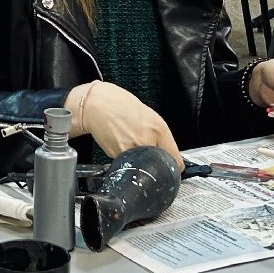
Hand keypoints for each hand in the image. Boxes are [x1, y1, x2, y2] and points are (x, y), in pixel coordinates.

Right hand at [67, 81, 182, 168]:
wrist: (98, 104)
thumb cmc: (122, 106)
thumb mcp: (150, 116)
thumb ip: (161, 136)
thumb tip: (168, 155)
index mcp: (159, 129)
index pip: (175, 161)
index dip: (173, 166)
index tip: (171, 167)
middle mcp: (146, 140)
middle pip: (159, 166)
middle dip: (155, 162)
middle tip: (147, 151)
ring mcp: (131, 150)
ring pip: (142, 166)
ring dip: (139, 160)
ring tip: (131, 142)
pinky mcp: (117, 155)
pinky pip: (127, 162)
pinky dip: (126, 157)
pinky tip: (121, 142)